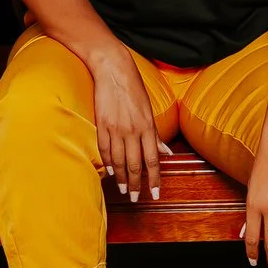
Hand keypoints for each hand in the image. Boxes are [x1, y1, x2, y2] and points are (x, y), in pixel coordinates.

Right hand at [90, 44, 162, 200]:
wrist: (113, 69)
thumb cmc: (134, 88)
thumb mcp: (149, 111)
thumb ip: (155, 135)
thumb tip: (166, 152)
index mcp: (147, 126)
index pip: (152, 160)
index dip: (154, 179)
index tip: (154, 194)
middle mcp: (133, 130)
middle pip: (135, 165)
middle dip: (137, 184)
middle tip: (137, 198)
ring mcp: (116, 128)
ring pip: (119, 161)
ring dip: (122, 178)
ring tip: (125, 190)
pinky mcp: (102, 124)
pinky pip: (104, 149)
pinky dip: (107, 163)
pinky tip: (111, 173)